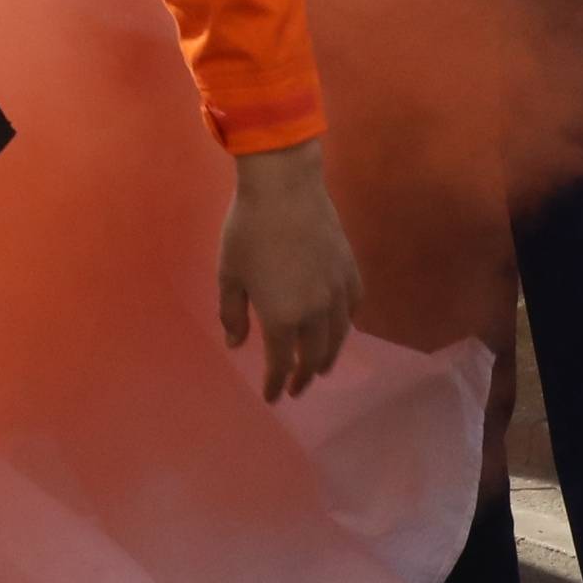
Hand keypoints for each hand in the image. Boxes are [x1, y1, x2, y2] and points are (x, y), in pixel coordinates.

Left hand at [220, 139, 360, 400]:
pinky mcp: (350, 270)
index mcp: (282, 316)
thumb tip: (237, 345)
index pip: (282, 363)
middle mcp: (316, 311)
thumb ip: (233, 314)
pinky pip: (353, 307)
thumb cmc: (247, 229)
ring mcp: (337, 291)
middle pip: (314, 355)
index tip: (272, 396)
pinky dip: (347, 324)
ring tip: (320, 367)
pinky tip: (341, 327)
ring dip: (328, 356)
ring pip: (339, 336)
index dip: (277, 383)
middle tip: (297, 388)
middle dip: (304, 376)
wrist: (284, 186)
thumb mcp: (229, 274)